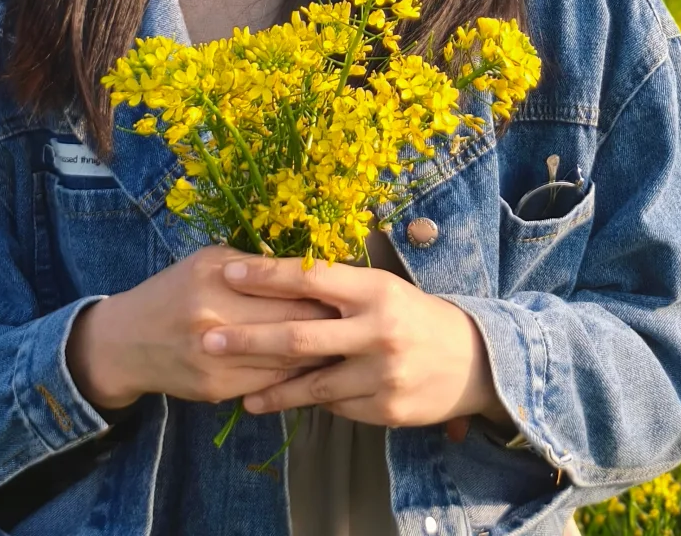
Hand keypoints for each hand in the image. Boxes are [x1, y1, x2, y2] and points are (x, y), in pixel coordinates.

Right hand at [66, 245, 333, 411]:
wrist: (126, 342)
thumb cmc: (174, 289)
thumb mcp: (210, 259)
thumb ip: (256, 262)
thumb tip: (309, 264)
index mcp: (216, 280)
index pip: (286, 287)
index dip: (323, 290)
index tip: (348, 288)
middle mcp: (215, 322)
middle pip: (291, 324)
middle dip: (328, 323)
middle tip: (355, 318)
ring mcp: (216, 362)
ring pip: (285, 360)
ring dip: (319, 353)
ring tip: (346, 342)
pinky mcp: (217, 390)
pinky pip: (269, 383)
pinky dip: (296, 375)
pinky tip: (315, 365)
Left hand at [204, 256, 510, 428]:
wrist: (472, 360)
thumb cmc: (414, 315)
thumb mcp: (383, 289)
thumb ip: (340, 288)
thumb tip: (282, 276)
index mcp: (375, 290)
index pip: (312, 277)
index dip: (268, 275)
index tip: (228, 271)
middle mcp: (378, 329)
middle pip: (301, 335)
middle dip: (249, 339)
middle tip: (208, 340)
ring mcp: (380, 373)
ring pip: (312, 383)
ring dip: (268, 388)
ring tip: (236, 391)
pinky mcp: (383, 408)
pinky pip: (334, 406)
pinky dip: (306, 402)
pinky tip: (279, 402)